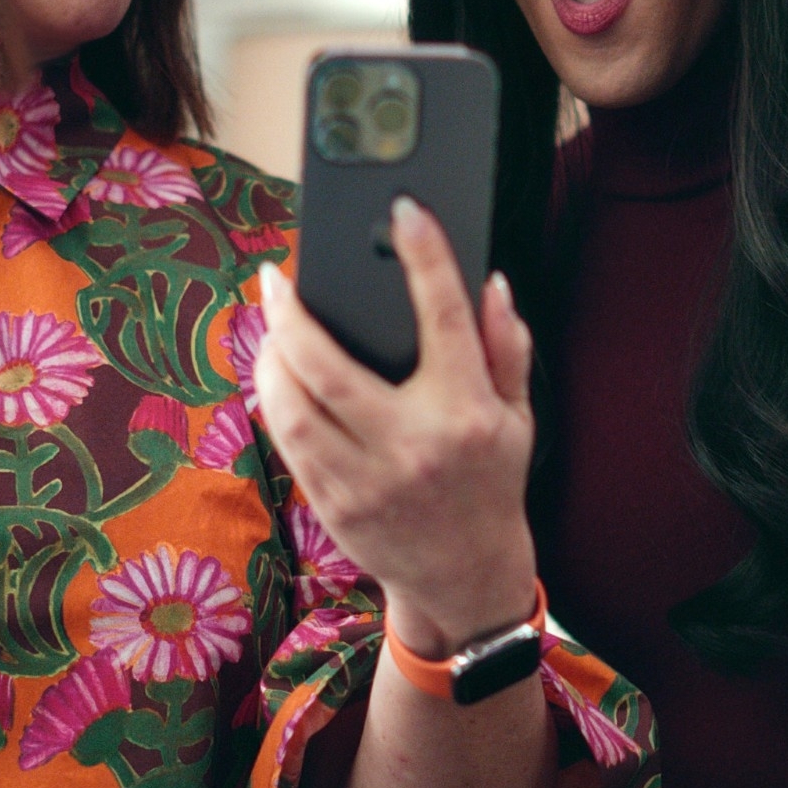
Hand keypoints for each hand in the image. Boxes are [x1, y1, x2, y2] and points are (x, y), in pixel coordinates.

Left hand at [256, 198, 538, 656]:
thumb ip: (506, 348)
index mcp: (466, 412)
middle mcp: (413, 443)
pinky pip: (288, 441)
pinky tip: (273, 372)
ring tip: (270, 325)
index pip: (443, 317)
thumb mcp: (517, 417)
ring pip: (293, 404)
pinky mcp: (333, 503)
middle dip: (291, 311)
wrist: (465, 577)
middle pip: (329, 363)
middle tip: (278, 278)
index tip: (405, 210)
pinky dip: (273, 398)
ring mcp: (366, 478)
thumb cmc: (491, 484)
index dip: (426, 256)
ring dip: (270, 356)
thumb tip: (491, 283)